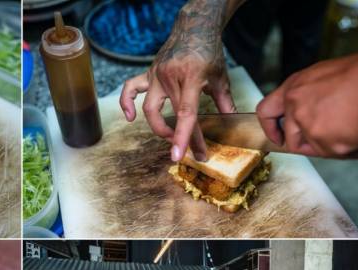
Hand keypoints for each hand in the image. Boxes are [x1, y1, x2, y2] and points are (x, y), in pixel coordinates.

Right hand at [119, 0, 237, 162]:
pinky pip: (130, 89)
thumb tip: (230, 120)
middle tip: (189, 150)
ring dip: (158, 126)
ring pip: (149, 108)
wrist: (194, 27)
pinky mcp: (149, 73)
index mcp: (191, 77)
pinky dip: (126, 103)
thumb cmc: (208, 51)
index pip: (186, 113)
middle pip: (171, 115)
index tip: (183, 154)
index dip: (185, 136)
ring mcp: (156, 75)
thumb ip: (224, 100)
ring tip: (170, 135)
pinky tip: (130, 116)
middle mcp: (170, 77)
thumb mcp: (221, 76)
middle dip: (179, 137)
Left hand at [257, 48, 357, 157]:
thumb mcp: (327, 75)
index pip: (265, 111)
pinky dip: (351, 149)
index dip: (270, 128)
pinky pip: (335, 154)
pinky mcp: (325, 143)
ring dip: (331, 145)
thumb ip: (309, 94)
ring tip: (354, 128)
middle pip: (292, 138)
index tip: (277, 137)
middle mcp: (296, 105)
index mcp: (295, 87)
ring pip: (314, 148)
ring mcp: (309, 126)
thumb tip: (308, 110)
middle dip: (310, 141)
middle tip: (332, 134)